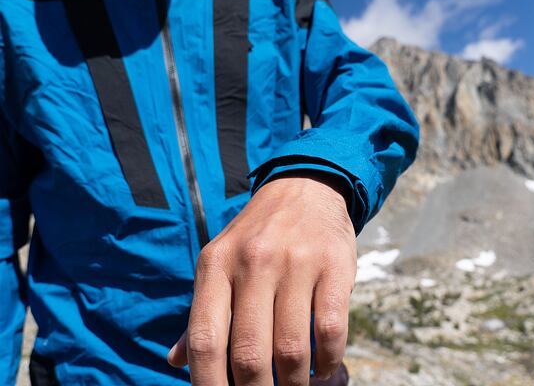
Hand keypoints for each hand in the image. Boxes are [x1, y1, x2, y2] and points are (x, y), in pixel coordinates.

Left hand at [167, 172, 356, 384]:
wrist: (305, 189)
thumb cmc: (257, 236)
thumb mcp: (220, 261)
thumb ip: (202, 312)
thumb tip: (176, 361)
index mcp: (216, 264)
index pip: (205, 338)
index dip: (208, 384)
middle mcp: (254, 261)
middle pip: (249, 352)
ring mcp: (297, 262)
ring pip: (292, 348)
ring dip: (294, 383)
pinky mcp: (335, 265)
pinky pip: (331, 329)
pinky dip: (328, 361)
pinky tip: (323, 367)